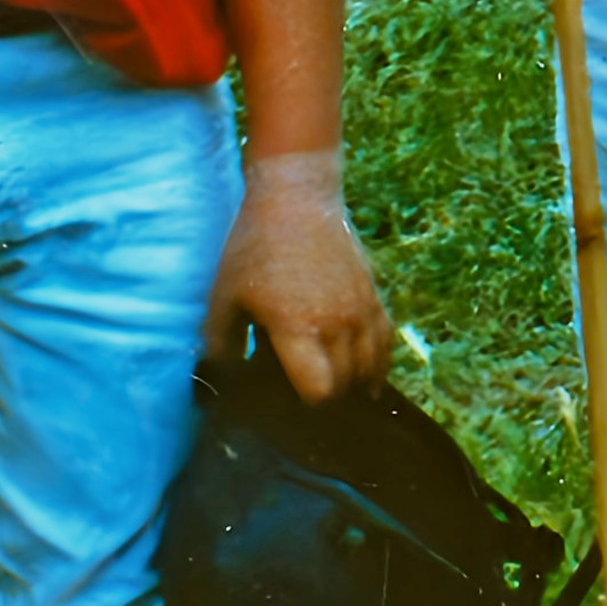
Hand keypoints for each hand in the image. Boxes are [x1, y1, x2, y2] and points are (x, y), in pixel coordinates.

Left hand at [207, 150, 393, 400]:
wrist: (297, 196)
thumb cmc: (252, 247)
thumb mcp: (222, 296)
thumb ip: (221, 346)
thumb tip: (222, 382)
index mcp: (298, 327)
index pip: (320, 390)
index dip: (308, 408)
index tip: (290, 409)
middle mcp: (336, 322)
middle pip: (348, 384)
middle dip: (330, 402)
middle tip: (308, 407)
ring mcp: (360, 307)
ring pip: (373, 366)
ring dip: (358, 387)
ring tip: (341, 400)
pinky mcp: (372, 294)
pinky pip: (385, 340)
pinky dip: (379, 364)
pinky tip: (370, 378)